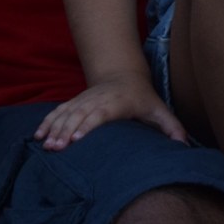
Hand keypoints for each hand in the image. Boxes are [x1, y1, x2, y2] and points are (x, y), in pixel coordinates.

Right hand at [35, 76, 187, 149]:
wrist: (123, 75)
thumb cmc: (142, 98)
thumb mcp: (159, 110)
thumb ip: (172, 127)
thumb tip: (185, 146)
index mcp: (117, 102)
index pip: (100, 113)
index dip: (88, 125)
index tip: (77, 139)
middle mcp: (97, 99)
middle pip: (78, 115)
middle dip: (65, 131)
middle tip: (55, 148)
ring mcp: (84, 100)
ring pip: (66, 113)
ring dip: (54, 128)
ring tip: (45, 145)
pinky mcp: (75, 102)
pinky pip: (58, 112)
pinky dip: (47, 123)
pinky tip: (37, 136)